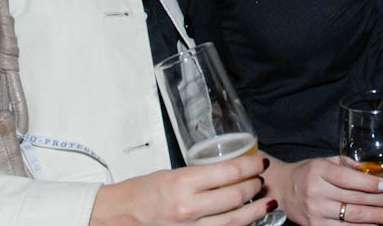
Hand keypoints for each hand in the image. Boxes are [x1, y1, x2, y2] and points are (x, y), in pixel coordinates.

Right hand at [90, 155, 273, 225]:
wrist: (118, 217)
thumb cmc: (140, 193)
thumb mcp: (172, 174)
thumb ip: (199, 175)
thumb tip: (227, 172)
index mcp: (184, 182)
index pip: (230, 171)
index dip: (251, 165)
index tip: (260, 162)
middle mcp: (189, 207)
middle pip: (237, 195)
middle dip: (255, 186)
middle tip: (261, 179)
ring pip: (235, 220)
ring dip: (254, 210)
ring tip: (265, 201)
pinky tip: (246, 220)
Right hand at [263, 155, 382, 224]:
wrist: (282, 190)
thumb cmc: (307, 173)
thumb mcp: (324, 161)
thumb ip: (348, 164)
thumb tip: (375, 170)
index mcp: (319, 171)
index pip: (348, 178)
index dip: (369, 183)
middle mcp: (316, 191)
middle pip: (354, 199)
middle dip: (380, 202)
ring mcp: (315, 212)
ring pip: (352, 218)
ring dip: (376, 218)